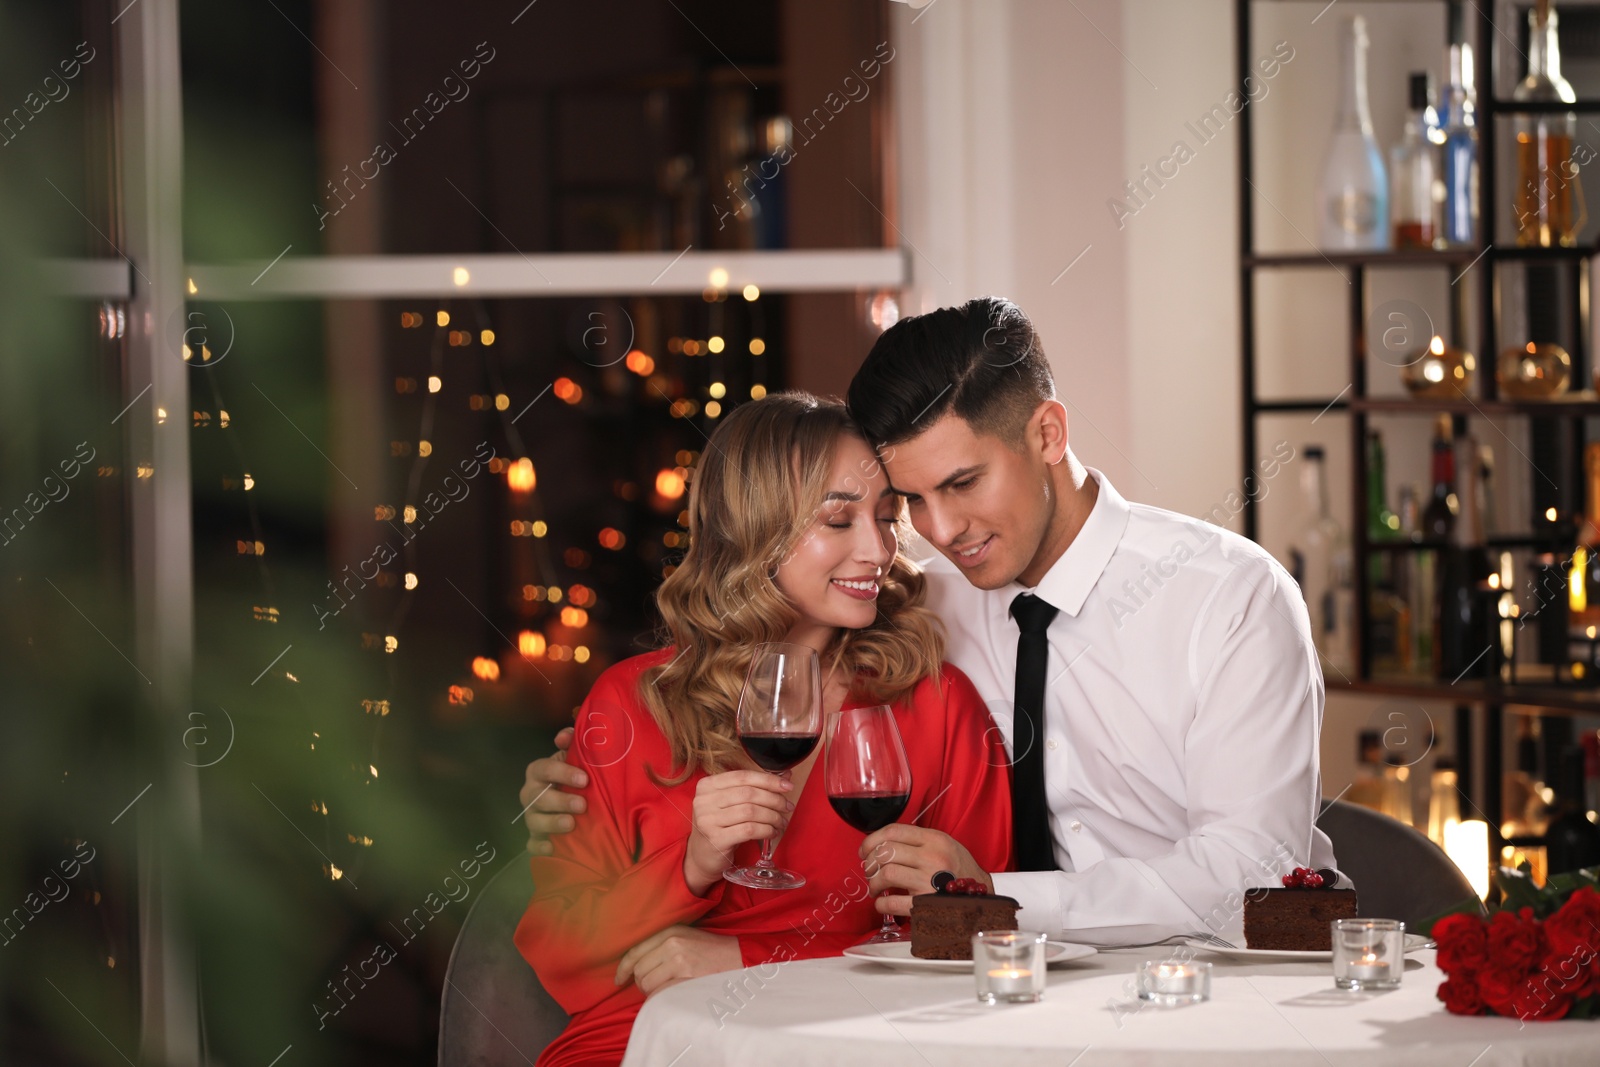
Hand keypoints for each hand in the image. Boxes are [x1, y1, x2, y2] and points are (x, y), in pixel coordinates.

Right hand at [521, 727, 587, 855]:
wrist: (573, 805)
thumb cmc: (572, 778)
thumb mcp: (574, 758)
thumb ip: (572, 742)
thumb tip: (565, 736)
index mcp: (539, 773)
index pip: (543, 768)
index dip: (561, 772)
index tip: (584, 779)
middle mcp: (531, 795)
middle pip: (537, 798)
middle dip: (559, 801)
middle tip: (582, 805)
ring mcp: (532, 818)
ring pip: (534, 822)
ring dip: (552, 824)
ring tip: (571, 825)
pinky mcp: (536, 839)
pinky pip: (532, 846)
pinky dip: (541, 848)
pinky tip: (555, 848)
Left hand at [615, 925, 742, 996]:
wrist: (741, 958)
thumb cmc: (712, 951)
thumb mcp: (686, 937)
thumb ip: (662, 945)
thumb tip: (635, 964)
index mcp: (670, 931)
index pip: (635, 951)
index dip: (623, 968)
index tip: (619, 979)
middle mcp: (671, 942)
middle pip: (639, 969)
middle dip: (641, 982)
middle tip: (653, 987)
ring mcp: (678, 959)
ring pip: (647, 983)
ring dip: (651, 991)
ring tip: (665, 990)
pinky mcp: (685, 976)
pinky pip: (659, 993)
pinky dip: (660, 998)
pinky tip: (670, 996)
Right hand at [683, 770, 793, 894]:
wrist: (702, 856)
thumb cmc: (720, 826)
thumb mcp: (732, 804)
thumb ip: (755, 788)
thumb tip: (785, 777)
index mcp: (707, 785)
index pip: (742, 776)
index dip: (768, 780)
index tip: (787, 786)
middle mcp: (704, 800)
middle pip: (748, 793)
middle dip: (774, 799)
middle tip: (787, 807)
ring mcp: (708, 820)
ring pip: (751, 812)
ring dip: (772, 816)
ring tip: (781, 821)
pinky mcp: (716, 839)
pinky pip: (749, 830)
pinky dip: (766, 830)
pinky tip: (772, 832)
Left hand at [858, 824, 991, 916]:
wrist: (982, 897)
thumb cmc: (960, 871)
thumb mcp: (945, 844)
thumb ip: (918, 840)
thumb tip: (883, 844)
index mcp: (935, 840)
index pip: (894, 831)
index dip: (872, 840)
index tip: (864, 850)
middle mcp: (932, 858)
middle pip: (886, 852)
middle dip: (870, 863)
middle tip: (869, 871)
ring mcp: (929, 881)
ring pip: (886, 874)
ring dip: (873, 883)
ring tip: (875, 888)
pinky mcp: (926, 904)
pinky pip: (893, 903)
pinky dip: (881, 904)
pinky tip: (883, 903)